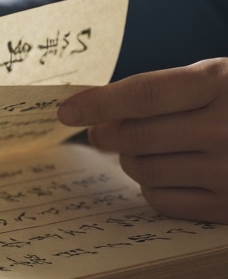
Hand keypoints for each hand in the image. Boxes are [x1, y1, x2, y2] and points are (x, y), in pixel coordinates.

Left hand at [58, 59, 227, 222]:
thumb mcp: (220, 77)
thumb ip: (164, 90)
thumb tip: (96, 110)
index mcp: (223, 85)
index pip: (144, 94)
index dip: (98, 102)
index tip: (66, 110)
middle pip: (135, 136)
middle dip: (107, 133)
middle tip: (102, 131)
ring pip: (143, 169)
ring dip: (130, 159)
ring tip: (146, 147)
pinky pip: (162, 201)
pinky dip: (152, 187)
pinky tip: (168, 172)